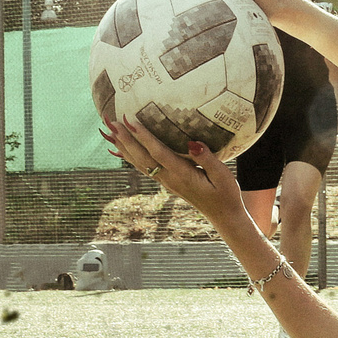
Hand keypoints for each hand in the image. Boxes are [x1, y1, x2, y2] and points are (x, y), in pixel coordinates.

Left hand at [107, 117, 245, 230]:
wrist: (223, 216)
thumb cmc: (226, 195)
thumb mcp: (223, 176)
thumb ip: (208, 159)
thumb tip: (193, 143)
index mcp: (182, 175)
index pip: (159, 153)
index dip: (144, 137)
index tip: (132, 122)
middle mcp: (170, 179)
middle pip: (143, 158)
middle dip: (127, 139)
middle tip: (113, 122)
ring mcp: (166, 182)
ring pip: (140, 163)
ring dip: (125, 147)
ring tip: (111, 131)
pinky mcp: (167, 182)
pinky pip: (144, 167)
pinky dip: (130, 157)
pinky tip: (121, 150)